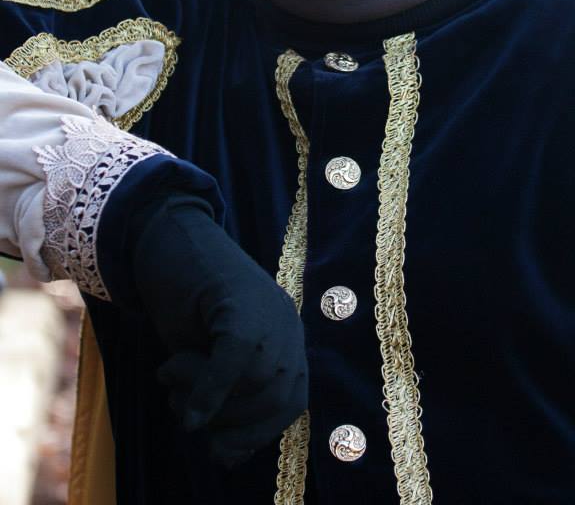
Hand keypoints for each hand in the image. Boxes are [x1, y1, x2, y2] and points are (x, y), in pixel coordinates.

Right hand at [131, 198, 307, 463]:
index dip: (260, 432)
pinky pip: (233, 359)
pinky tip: (185, 409)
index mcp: (285, 332)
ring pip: (253, 381)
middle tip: (185, 413)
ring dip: (206, 399)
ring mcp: (267, 309)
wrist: (168, 234)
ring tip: (169, 377)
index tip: (224, 453)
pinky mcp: (239, 302)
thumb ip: (224, 391)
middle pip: (277, 395)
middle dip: (232, 423)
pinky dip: (208, 390)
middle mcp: (285, 321)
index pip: (292, 399)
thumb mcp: (208, 352)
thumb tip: (225, 451)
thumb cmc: (185, 295)